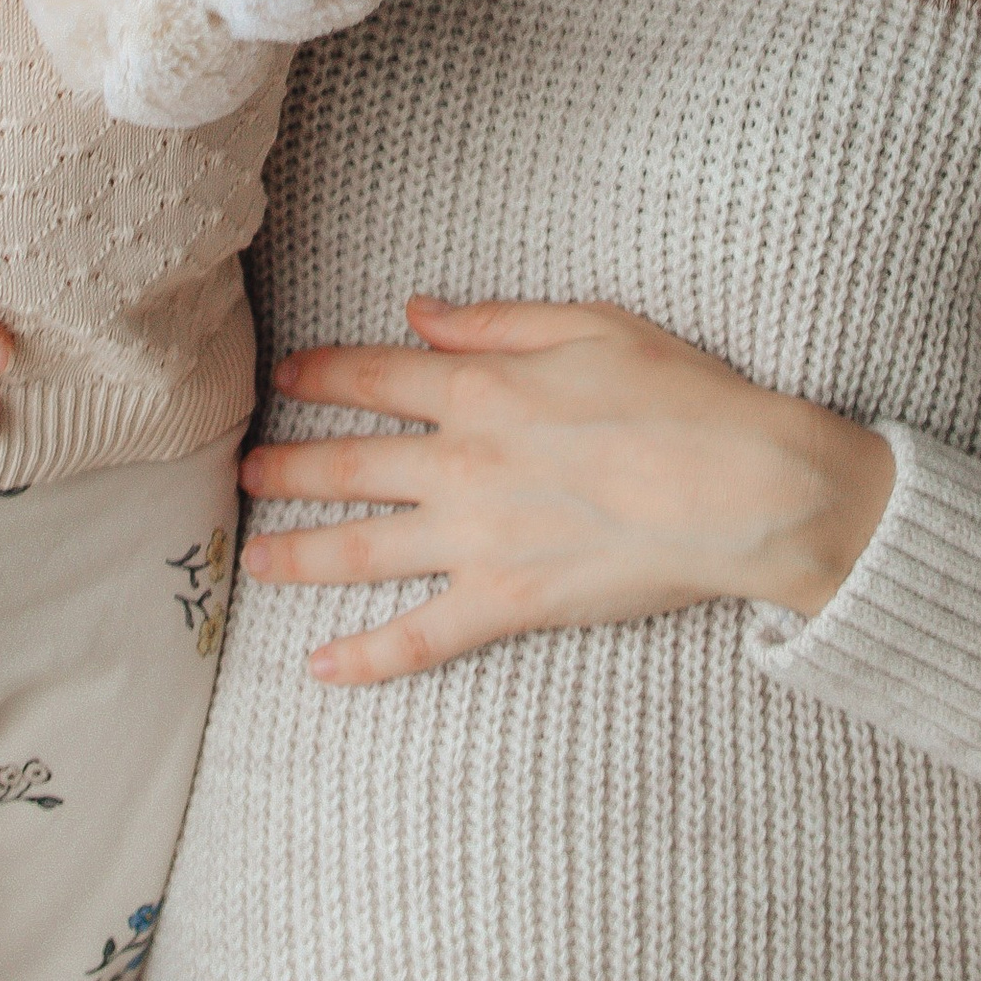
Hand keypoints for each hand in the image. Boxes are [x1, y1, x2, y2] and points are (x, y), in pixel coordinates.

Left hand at [241, 296, 895, 684]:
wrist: (739, 487)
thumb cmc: (680, 397)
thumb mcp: (590, 323)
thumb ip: (495, 319)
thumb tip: (419, 311)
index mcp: (481, 387)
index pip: (374, 376)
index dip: (319, 373)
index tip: (283, 377)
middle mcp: (461, 462)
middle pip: (347, 463)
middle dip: (285, 467)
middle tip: (240, 472)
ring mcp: (476, 538)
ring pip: (360, 549)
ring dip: (298, 552)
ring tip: (253, 557)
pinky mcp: (505, 602)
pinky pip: (419, 637)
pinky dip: (365, 657)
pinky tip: (321, 669)